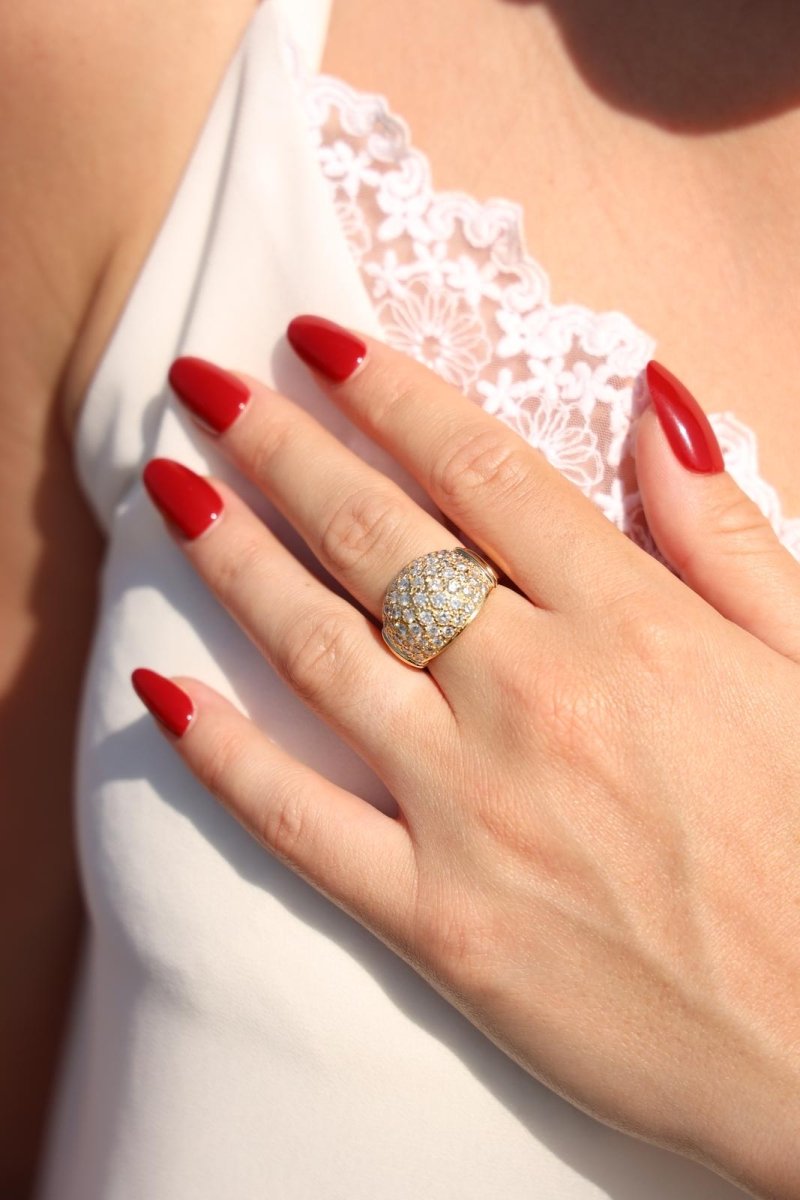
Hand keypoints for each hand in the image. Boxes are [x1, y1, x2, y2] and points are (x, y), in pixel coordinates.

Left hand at [134, 318, 799, 1197]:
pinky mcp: (436, 918)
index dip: (387, 391)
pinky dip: (219, 755)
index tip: (316, 342)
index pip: (479, 468)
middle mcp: (536, 696)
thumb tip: (656, 405)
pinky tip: (159, 694)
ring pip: (318, 650)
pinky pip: (297, 820)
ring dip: (230, 558)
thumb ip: (725, 533)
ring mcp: (474, 809)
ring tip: (168, 491)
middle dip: (277, 445)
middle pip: (374, 537)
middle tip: (205, 387)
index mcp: (633, 625)